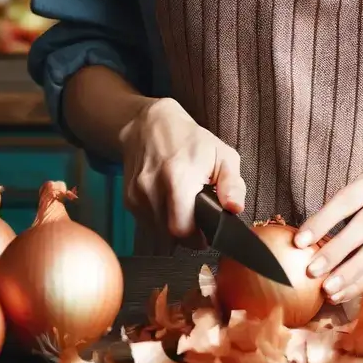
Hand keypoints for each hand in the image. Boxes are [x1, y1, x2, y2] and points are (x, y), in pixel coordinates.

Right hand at [118, 97, 245, 239]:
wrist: (151, 126)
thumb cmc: (191, 140)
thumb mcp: (223, 155)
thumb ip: (233, 184)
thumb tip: (235, 208)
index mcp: (179, 176)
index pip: (183, 228)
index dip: (199, 237)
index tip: (208, 232)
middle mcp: (152, 187)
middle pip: (169, 234)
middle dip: (188, 234)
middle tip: (200, 222)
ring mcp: (136, 194)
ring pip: (157, 232)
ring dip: (174, 226)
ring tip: (185, 207)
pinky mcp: (128, 199)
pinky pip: (147, 224)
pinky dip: (161, 220)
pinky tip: (170, 204)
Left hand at [293, 167, 362, 302]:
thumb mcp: (361, 191)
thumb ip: (338, 211)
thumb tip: (302, 244)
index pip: (348, 198)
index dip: (324, 220)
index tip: (299, 242)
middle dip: (338, 250)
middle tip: (313, 271)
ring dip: (352, 273)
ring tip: (328, 290)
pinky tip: (344, 293)